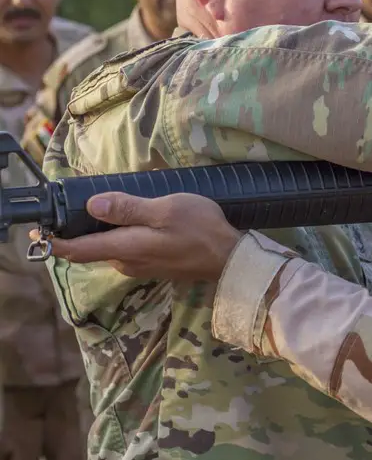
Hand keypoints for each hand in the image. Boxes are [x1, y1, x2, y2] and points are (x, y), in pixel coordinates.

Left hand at [30, 192, 242, 280]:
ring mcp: (141, 267)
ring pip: (110, 249)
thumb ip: (128, 208)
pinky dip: (122, 237)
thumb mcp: (165, 209)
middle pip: (91, 249)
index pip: (77, 250)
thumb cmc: (200, 229)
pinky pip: (127, 252)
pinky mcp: (154, 266)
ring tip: (112, 207)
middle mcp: (126, 262)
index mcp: (125, 248)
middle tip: (79, 205)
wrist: (230, 258)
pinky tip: (136, 221)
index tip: (42, 227)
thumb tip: (91, 206)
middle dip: (80, 231)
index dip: (54, 240)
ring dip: (104, 233)